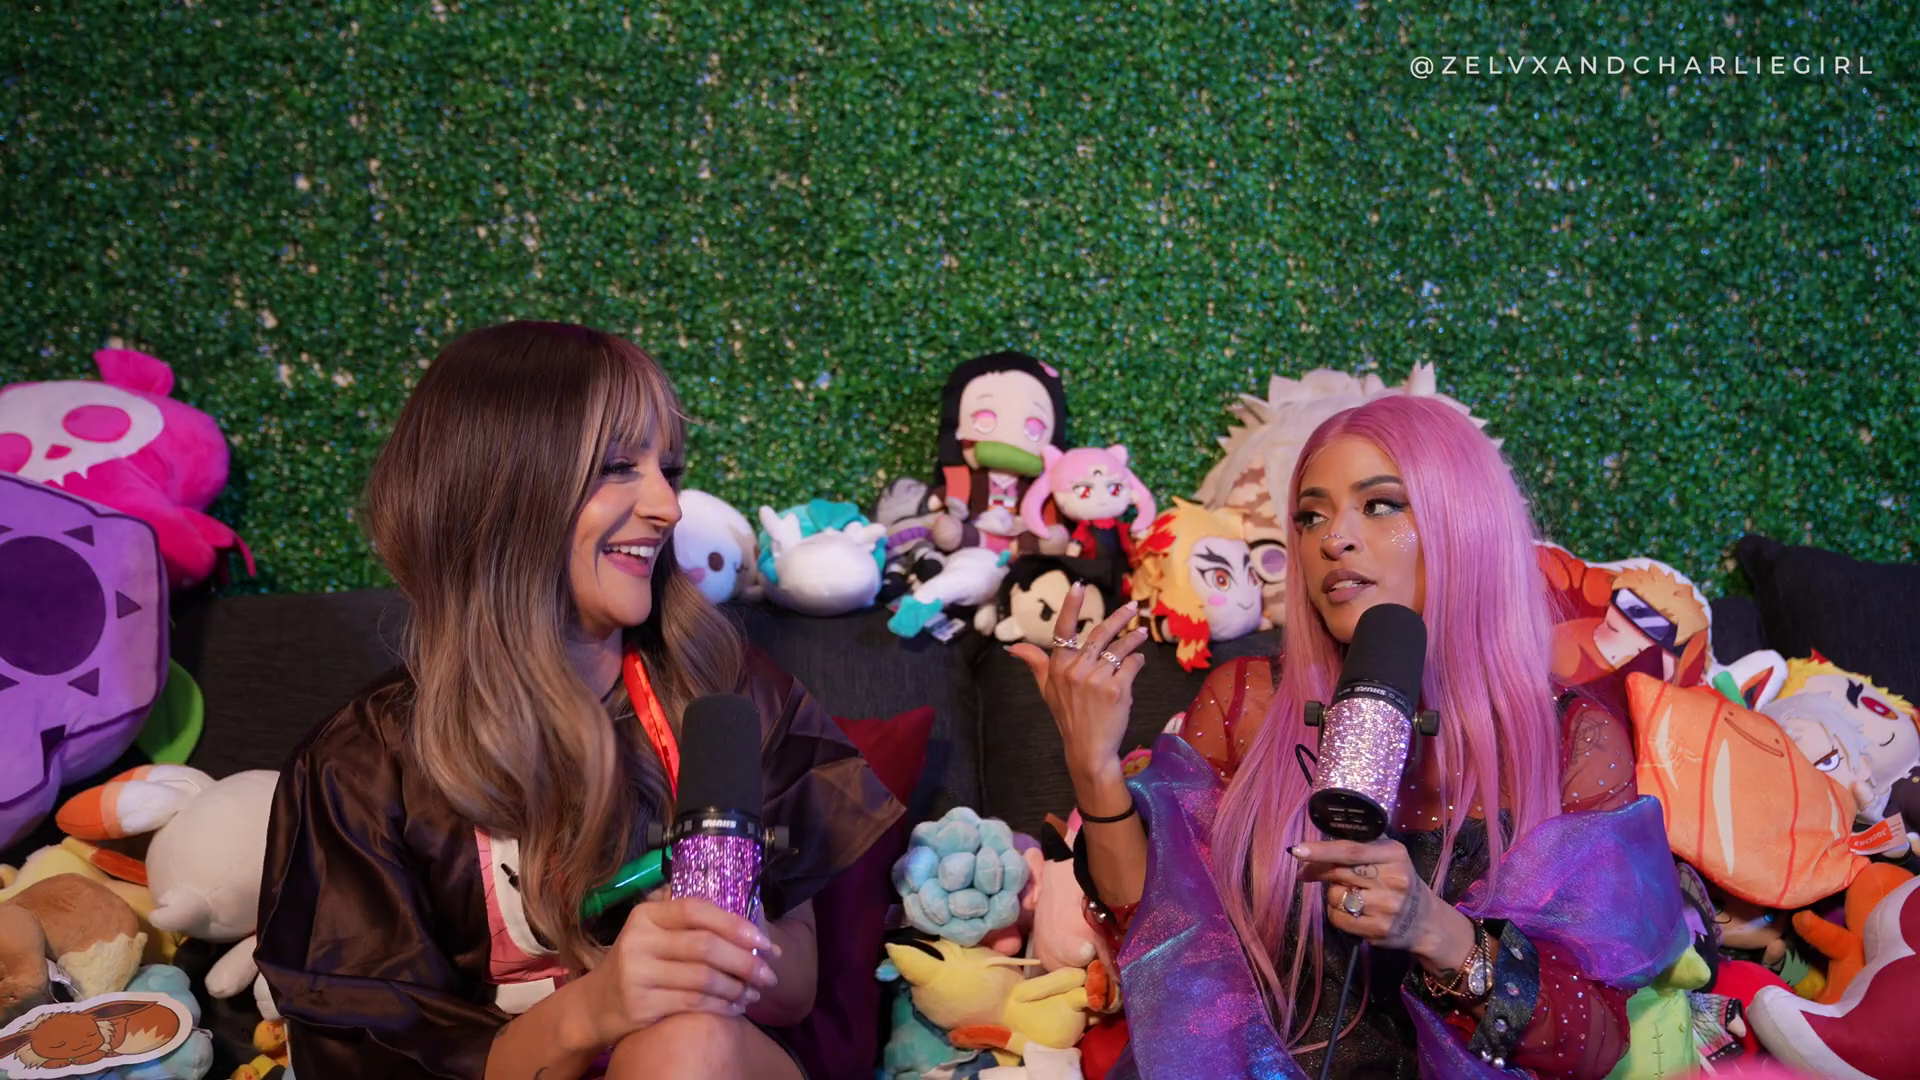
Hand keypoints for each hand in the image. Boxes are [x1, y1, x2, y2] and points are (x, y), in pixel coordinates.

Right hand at [583, 895, 780, 1045]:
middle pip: (705, 947)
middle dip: (745, 961)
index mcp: (646, 915)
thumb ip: (688, 919)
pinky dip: (722, 1005)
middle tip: (769, 973)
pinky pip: (693, 1003)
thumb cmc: (640, 961)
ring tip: (755, 992)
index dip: (735, 924)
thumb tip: (746, 910)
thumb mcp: (653, 932)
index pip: (697, 910)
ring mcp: (638, 974)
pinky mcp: (641, 1004)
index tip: (764, 941)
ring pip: (703, 978)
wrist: (598, 1003)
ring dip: (738, 987)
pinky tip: (736, 1006)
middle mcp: (638, 940)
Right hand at [1008, 583, 1150, 784]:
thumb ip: (1034, 663)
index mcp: (1059, 666)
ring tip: (1141, 632)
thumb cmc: (1067, 716)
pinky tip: (1138, 661)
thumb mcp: (1046, 689)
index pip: (1063, 630)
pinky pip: (1131, 665)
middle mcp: (1076, 670)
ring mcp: (1097, 679)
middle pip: (1100, 634)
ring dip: (1133, 638)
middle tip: (1132, 606)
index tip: (1079, 586)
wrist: (1088, 747)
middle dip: (1119, 617)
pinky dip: (1137, 661)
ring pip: (1120, 648)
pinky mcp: (1117, 689)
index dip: (1071, 606)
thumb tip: (1013, 648)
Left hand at [1290, 837, 1472, 967]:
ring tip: (1351, 895)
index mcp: (1394, 854)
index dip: (1322, 850)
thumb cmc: (1397, 881)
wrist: (1424, 921)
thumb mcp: (1386, 856)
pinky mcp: (1378, 930)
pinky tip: (1352, 912)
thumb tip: (1307, 855)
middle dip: (1318, 871)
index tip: (1297, 850)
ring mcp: (1386, 907)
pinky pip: (1338, 918)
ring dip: (1333, 895)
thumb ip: (1355, 849)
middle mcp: (1393, 880)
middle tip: (1309, 871)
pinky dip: (1337, 914)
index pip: (1351, 851)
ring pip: (1335, 896)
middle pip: (1338, 872)